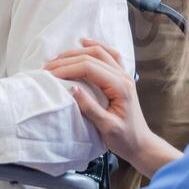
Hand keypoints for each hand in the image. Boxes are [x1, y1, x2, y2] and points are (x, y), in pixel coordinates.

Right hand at [44, 39, 155, 169]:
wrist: (141, 144)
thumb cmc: (125, 139)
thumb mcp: (107, 127)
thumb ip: (90, 108)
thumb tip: (72, 88)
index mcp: (120, 87)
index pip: (89, 68)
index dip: (67, 68)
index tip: (49, 75)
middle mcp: (123, 76)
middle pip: (92, 56)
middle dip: (67, 59)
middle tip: (47, 68)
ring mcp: (124, 74)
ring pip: (99, 51)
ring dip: (77, 52)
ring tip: (58, 58)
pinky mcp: (121, 77)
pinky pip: (109, 54)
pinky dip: (95, 46)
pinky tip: (84, 43)